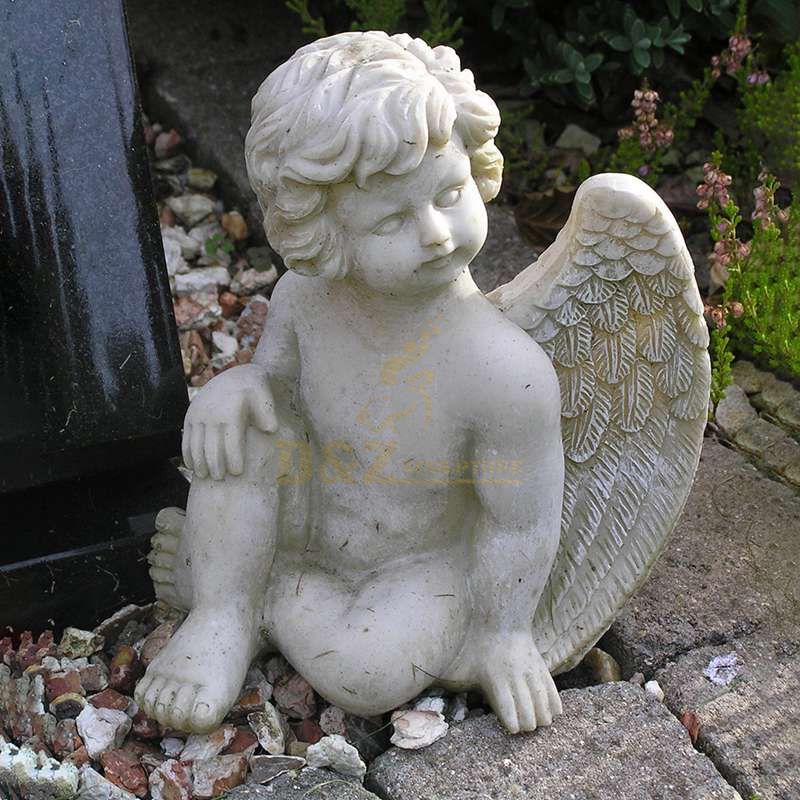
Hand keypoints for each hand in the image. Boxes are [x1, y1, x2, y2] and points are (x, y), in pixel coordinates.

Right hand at [182, 364, 276, 479]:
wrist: (237, 374)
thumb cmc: (256, 391)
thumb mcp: (265, 397)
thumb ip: (267, 413)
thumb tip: (271, 429)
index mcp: (230, 411)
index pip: (231, 441)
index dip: (233, 459)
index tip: (237, 473)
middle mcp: (211, 413)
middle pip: (211, 446)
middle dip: (215, 465)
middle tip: (220, 480)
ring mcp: (197, 414)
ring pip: (195, 444)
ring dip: (199, 462)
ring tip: (205, 476)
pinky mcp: (190, 415)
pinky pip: (186, 438)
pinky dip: (187, 453)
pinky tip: (192, 466)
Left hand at [445, 629, 561, 732]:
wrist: (502, 621)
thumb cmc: (478, 647)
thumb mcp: (463, 663)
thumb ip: (454, 683)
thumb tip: (437, 693)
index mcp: (495, 678)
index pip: (508, 710)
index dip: (512, 723)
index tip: (512, 729)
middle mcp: (515, 676)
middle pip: (528, 712)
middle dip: (527, 724)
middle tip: (523, 726)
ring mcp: (531, 671)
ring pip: (543, 704)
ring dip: (541, 717)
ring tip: (537, 722)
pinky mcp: (542, 667)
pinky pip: (553, 691)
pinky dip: (554, 705)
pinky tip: (552, 713)